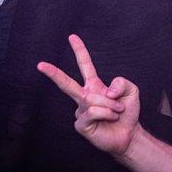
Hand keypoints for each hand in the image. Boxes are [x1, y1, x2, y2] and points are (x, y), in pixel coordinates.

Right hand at [37, 34, 140, 157]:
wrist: (129, 134)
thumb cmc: (127, 113)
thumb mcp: (131, 91)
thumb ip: (122, 83)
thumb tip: (105, 89)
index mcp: (94, 85)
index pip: (85, 65)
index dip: (79, 50)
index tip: (72, 36)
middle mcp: (84, 96)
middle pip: (66, 83)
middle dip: (53, 73)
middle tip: (40, 64)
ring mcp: (81, 111)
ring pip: (92, 99)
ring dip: (111, 104)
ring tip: (117, 111)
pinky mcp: (81, 124)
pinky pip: (92, 111)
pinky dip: (107, 113)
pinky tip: (110, 118)